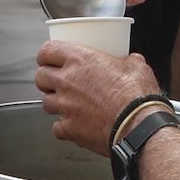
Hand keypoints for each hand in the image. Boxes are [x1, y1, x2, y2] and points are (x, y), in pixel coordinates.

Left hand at [35, 43, 163, 156]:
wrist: (139, 127)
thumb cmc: (137, 96)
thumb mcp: (137, 67)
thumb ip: (128, 61)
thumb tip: (131, 61)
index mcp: (79, 59)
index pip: (47, 51)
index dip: (45, 55)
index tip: (49, 58)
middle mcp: (66, 81)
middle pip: (40, 76)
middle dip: (46, 78)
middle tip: (57, 81)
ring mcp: (65, 106)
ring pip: (45, 102)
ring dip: (54, 102)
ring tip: (67, 104)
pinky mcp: (68, 129)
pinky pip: (56, 127)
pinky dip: (63, 127)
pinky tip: (74, 125)